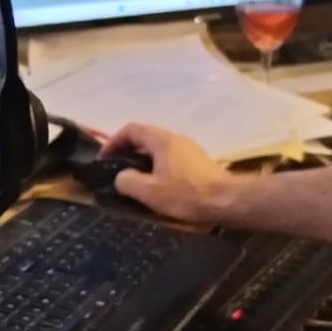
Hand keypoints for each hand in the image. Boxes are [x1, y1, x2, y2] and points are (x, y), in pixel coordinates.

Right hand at [100, 123, 236, 224]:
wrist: (227, 201)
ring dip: (143, 159)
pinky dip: (157, 165)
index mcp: (161, 140)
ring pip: (158, 147)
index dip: (113, 141)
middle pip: (144, 136)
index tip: (105, 158)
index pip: (131, 129)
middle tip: (117, 169)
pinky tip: (158, 184)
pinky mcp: (197, 161)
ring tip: (135, 179)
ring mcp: (188, 148)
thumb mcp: (150, 191)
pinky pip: (170, 156)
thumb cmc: (186, 194)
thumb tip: (121, 176)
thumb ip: (127, 181)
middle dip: (127, 150)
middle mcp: (175, 138)